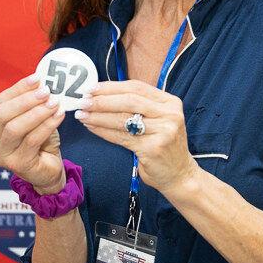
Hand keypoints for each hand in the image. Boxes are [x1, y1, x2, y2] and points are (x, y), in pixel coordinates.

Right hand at [0, 74, 66, 191]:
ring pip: (15, 128)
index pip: (0, 102)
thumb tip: (42, 83)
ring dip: (37, 113)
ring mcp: (2, 155)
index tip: (37, 79)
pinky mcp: (17, 164)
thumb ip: (34, 104)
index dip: (18, 89)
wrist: (49, 171)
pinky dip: (47, 125)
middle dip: (25, 100)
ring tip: (54, 103)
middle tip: (46, 92)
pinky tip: (59, 116)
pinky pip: (32, 140)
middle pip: (2, 114)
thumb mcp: (36, 119)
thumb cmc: (41, 143)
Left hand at [75, 79, 197, 195]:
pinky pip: (122, 137)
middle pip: (129, 100)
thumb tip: (103, 95)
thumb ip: (140, 107)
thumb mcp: (159, 120)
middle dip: (102, 100)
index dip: (111, 86)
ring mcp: (163, 131)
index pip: (136, 87)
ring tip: (82, 115)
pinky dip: (103, 131)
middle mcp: (169, 114)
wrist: (180, 175)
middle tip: (83, 101)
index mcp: (170, 102)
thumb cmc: (163, 146)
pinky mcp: (153, 148)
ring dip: (98, 116)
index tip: (92, 88)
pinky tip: (92, 127)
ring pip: (123, 119)